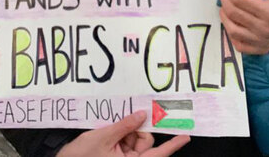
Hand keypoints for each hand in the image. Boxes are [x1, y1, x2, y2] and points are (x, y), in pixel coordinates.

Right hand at [57, 111, 189, 156]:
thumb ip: (124, 126)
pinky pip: (126, 141)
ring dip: (127, 131)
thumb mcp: (104, 137)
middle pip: (145, 142)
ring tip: (111, 129)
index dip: (173, 144)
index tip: (185, 135)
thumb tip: (141, 115)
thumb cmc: (82, 155)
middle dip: (138, 130)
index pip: (157, 153)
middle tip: (131, 117)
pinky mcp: (117, 155)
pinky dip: (121, 133)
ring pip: (135, 140)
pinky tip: (112, 130)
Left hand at [219, 0, 268, 53]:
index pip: (240, 0)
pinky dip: (231, 35)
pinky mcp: (260, 49)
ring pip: (232, 30)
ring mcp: (262, 41)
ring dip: (224, 16)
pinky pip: (239, 45)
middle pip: (233, 13)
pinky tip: (231, 24)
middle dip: (225, 0)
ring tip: (224, 8)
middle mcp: (265, 29)